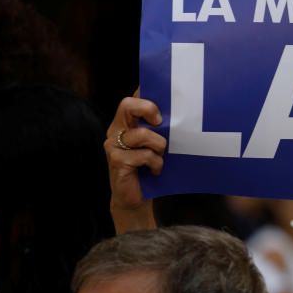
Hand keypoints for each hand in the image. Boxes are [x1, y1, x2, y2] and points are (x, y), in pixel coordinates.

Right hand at [104, 90, 164, 229]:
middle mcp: (116, 130)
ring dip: (159, 146)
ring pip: (142, 134)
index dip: (145, 95)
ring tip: (160, 157)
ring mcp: (113, 146)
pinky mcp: (117, 161)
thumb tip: (179, 112)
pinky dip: (156, 163)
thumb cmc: (148, 167)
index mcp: (125, 123)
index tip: (162, 104)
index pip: (131, 100)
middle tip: (160, 122)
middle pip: (127, 105)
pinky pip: (144, 155)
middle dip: (148, 109)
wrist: (135, 197)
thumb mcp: (155, 144)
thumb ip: (158, 128)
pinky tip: (155, 170)